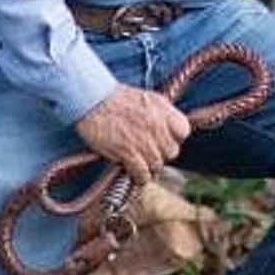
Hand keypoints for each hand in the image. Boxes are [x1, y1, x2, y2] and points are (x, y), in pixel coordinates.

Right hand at [74, 86, 191, 185]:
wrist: (91, 99)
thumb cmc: (114, 98)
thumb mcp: (145, 98)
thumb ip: (160, 112)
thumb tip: (167, 128)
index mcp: (163, 109)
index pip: (183, 131)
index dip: (175, 138)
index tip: (165, 140)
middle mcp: (157, 125)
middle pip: (172, 151)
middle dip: (162, 154)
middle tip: (150, 153)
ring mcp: (143, 139)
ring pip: (157, 164)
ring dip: (149, 167)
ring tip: (141, 165)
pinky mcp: (127, 152)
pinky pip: (142, 173)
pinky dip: (140, 177)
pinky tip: (135, 175)